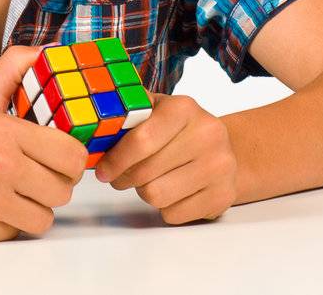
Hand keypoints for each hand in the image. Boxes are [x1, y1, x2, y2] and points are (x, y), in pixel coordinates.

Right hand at [0, 45, 87, 243]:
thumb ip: (15, 68)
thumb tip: (51, 51)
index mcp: (3, 131)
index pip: (71, 154)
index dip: (70, 158)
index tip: (57, 157)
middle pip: (63, 189)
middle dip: (54, 184)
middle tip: (35, 175)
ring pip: (45, 216)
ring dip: (34, 208)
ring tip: (12, 192)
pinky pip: (17, 231)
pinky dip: (9, 223)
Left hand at [92, 92, 237, 224]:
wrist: (227, 149)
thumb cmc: (180, 131)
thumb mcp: (157, 110)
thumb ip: (129, 113)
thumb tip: (94, 120)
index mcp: (184, 108)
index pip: (141, 140)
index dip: (115, 159)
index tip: (103, 170)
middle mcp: (208, 134)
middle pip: (145, 173)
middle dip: (125, 178)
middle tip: (122, 177)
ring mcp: (220, 166)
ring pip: (157, 196)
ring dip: (145, 193)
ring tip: (151, 180)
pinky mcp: (223, 195)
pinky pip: (174, 214)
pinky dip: (166, 208)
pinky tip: (174, 192)